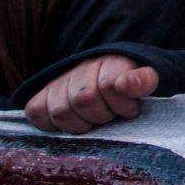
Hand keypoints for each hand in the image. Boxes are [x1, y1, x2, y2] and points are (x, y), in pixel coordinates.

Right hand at [24, 55, 159, 132]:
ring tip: (93, 121)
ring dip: (80, 124)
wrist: (110, 86)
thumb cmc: (131, 91)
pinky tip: (71, 122)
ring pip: (61, 111)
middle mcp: (82, 68)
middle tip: (110, 117)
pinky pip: (36, 112)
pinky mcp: (41, 97)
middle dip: (102, 116)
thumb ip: (143, 80)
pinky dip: (52, 124)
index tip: (131, 110)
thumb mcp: (148, 81)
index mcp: (111, 61)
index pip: (109, 84)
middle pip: (83, 100)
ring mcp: (59, 82)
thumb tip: (123, 83)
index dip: (122, 104)